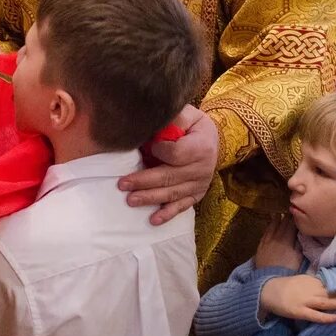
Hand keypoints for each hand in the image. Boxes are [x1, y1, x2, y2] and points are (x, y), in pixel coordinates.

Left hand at [119, 104, 217, 225]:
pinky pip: (181, 206)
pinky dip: (167, 214)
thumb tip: (150, 122)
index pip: (177, 153)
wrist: (213, 141)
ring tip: (131, 200)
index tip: (151, 146)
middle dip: (144, 181)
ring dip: (150, 198)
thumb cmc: (193, 126)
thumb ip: (173, 118)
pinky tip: (153, 220)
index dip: (161, 151)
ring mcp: (199, 184)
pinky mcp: (196, 195)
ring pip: (172, 194)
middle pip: (170, 176)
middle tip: (123, 184)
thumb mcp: (188, 115)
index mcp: (201, 147)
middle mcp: (202, 168)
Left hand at [253, 216, 302, 269]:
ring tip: (278, 214)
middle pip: (282, 224)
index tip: (297, 214)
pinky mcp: (260, 246)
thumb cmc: (288, 270)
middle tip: (289, 211)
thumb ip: (299, 244)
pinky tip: (269, 225)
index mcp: (287, 240)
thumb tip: (301, 234)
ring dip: (276, 219)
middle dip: (286, 217)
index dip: (295, 219)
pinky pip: (265, 233)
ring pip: (272, 226)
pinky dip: (268, 227)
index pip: (291, 225)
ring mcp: (267, 241)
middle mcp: (276, 238)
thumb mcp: (298, 258)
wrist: (270, 279)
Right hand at [260, 274, 335, 323]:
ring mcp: (305, 301)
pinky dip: (325, 317)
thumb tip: (333, 286)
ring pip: (325, 302)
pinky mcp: (299, 311)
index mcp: (313, 282)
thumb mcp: (303, 281)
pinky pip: (314, 315)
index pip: (333, 283)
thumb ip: (317, 284)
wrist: (267, 291)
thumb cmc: (287, 287)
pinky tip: (335, 318)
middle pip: (333, 292)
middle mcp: (312, 291)